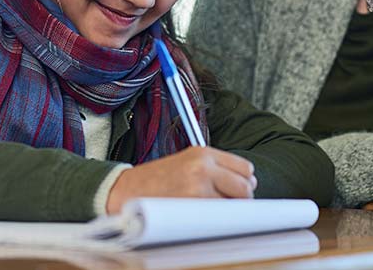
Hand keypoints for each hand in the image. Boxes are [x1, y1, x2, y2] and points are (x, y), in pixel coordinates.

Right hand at [105, 147, 256, 213]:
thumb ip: (213, 168)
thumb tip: (242, 184)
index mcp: (203, 153)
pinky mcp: (192, 204)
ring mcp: (198, 186)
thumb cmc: (155, 179)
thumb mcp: (186, 162)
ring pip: (233, 204)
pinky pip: (218, 216)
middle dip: (241, 198)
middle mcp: (203, 167)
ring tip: (211, 210)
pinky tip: (203, 217)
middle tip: (229, 204)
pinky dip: (215, 219)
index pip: (245, 167)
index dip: (245, 181)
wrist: (127, 190)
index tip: (240, 190)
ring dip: (228, 210)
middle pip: (245, 187)